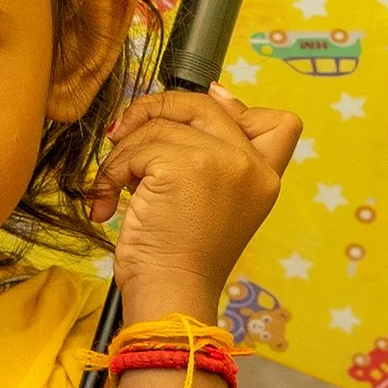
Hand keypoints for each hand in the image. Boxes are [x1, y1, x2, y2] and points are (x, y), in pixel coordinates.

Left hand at [86, 82, 302, 307]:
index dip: (236, 106)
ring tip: (116, 188)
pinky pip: (137, 146)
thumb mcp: (216, 202)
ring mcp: (221, 161)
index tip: (202, 111)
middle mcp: (250, 165)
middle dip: (158, 112)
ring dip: (125, 154)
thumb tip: (214, 92)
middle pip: (205, 105)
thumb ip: (218, 155)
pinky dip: (112, 171)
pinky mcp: (184, 165)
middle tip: (126, 136)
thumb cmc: (181, 258)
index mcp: (265, 177)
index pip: (279, 121)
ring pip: (161, 125)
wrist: (171, 295)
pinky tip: (108, 202)